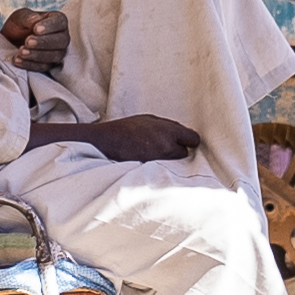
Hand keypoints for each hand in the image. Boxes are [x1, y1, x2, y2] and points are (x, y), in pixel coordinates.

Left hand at [0, 8, 68, 71]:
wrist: (10, 41)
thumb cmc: (19, 25)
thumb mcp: (20, 17)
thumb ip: (28, 17)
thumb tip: (36, 19)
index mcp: (58, 20)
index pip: (60, 22)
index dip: (49, 26)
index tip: (35, 29)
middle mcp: (62, 36)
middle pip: (61, 41)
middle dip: (43, 42)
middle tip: (27, 42)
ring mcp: (58, 52)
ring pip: (54, 56)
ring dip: (36, 55)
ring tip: (21, 52)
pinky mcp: (49, 65)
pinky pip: (44, 67)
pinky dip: (30, 64)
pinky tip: (18, 60)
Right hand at [27, 115, 200, 162]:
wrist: (102, 143)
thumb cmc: (124, 130)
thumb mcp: (147, 120)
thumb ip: (166, 127)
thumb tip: (183, 135)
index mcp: (166, 129)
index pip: (192, 139)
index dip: (189, 142)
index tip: (185, 144)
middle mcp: (165, 144)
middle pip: (185, 154)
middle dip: (178, 154)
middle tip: (168, 154)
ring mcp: (158, 159)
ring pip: (175, 166)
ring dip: (170, 165)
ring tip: (158, 162)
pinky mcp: (149, 172)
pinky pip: (163, 174)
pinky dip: (160, 173)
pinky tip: (152, 170)